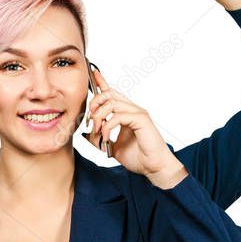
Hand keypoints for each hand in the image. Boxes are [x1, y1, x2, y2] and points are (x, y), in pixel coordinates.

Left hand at [84, 68, 184, 186]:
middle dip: (94, 103)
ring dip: (98, 117)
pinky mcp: (141, 119)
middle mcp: (133, 110)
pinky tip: (105, 137)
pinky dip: (107, 126)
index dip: (102, 82)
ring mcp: (138, 113)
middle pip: (109, 93)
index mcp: (127, 113)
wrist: (154, 168)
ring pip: (111, 103)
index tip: (93, 73)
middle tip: (89, 120)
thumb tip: (86, 133)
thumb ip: (100, 139)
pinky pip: (118, 116)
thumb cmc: (138, 157)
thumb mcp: (112, 147)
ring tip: (97, 131)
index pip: (113, 93)